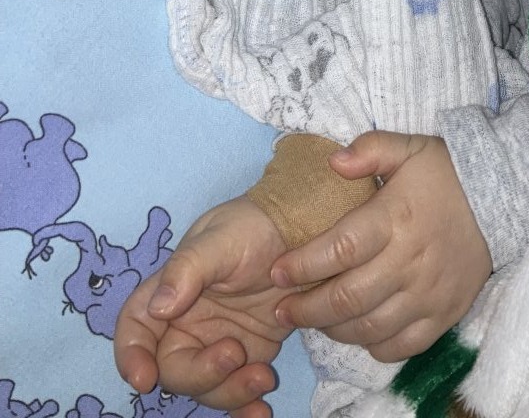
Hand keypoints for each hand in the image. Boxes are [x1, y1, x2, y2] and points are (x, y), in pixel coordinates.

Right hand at [114, 196, 294, 417]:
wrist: (301, 231)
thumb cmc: (253, 226)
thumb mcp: (220, 238)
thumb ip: (188, 269)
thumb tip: (159, 308)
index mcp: (171, 292)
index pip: (136, 327)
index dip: (131, 356)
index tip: (144, 378)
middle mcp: (188, 324)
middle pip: (171, 369)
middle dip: (198, 374)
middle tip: (234, 354)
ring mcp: (216, 342)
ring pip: (205, 387)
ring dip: (229, 391)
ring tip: (263, 375)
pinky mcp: (247, 356)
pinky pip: (236, 391)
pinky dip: (244, 406)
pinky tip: (260, 411)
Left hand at [271, 132, 491, 362]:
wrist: (503, 197)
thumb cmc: (446, 172)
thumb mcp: (408, 147)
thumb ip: (369, 149)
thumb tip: (332, 162)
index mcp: (394, 219)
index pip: (338, 250)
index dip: (302, 265)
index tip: (276, 271)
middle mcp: (410, 261)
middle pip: (347, 298)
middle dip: (306, 308)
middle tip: (282, 308)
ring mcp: (429, 294)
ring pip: (370, 328)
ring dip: (333, 330)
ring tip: (313, 321)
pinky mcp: (445, 315)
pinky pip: (401, 346)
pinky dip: (373, 345)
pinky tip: (357, 331)